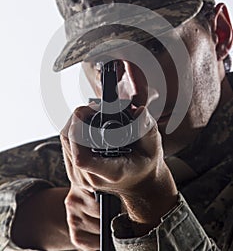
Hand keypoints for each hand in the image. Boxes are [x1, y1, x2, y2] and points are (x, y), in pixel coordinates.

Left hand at [61, 104, 177, 241]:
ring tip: (90, 112)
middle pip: (69, 142)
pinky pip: (66, 145)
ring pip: (65, 141)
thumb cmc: (145, 163)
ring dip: (74, 122)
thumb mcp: (152, 145)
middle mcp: (92, 178)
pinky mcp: (75, 173)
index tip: (84, 113)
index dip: (77, 131)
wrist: (140, 183)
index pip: (82, 158)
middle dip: (77, 118)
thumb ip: (146, 128)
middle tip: (93, 107)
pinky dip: (73, 130)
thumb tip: (139, 111)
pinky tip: (86, 124)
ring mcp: (81, 178)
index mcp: (112, 172)